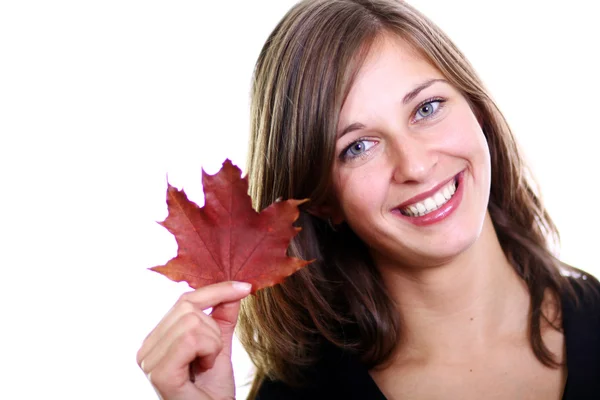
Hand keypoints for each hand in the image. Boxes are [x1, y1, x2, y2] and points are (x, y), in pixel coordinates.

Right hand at [137, 281, 251, 399]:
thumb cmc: (211, 392)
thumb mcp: (220, 348)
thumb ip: (222, 319)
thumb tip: (235, 289)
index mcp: (157, 339)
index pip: (185, 300)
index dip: (217, 290)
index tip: (245, 287)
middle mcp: (147, 348)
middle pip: (188, 307)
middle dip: (213, 328)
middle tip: (212, 355)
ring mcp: (149, 360)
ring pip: (191, 322)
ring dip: (212, 343)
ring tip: (206, 365)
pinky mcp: (159, 372)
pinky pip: (191, 340)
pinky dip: (208, 351)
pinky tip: (204, 369)